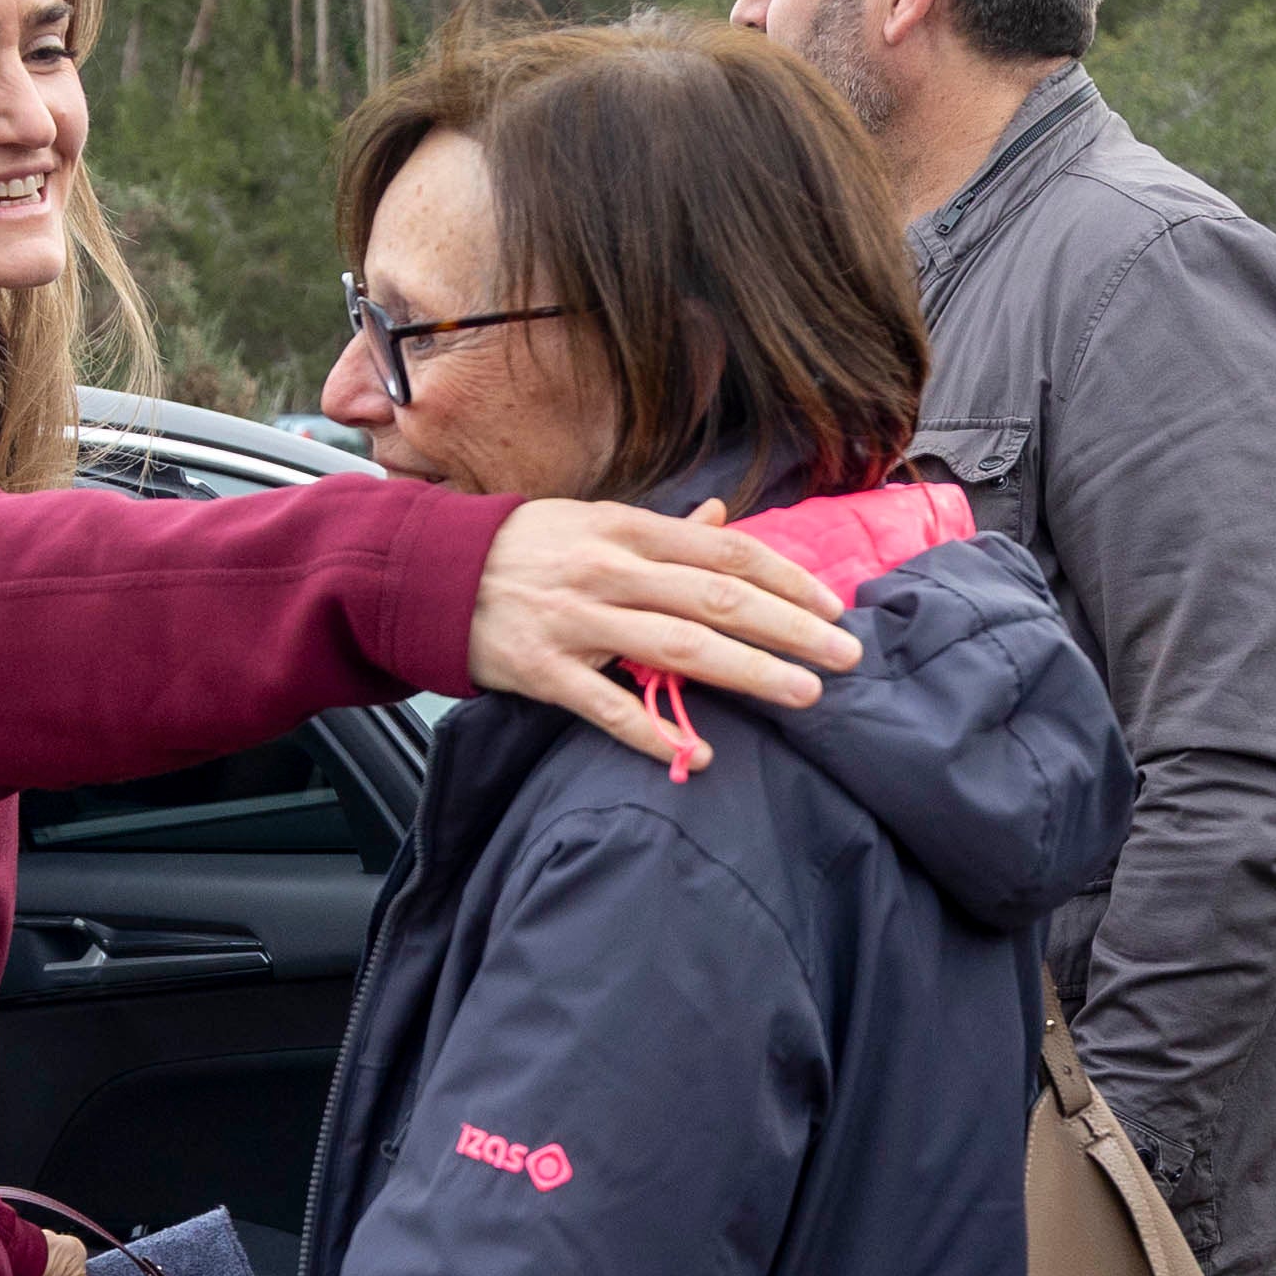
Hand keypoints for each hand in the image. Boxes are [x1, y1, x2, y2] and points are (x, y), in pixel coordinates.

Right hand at [465, 498, 861, 775]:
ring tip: (803, 693)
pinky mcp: (544, 672)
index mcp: (628, 530)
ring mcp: (577, 623)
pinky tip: (696, 754)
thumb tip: (723, 521)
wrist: (429, 573)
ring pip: (679, 648)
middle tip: (846, 655)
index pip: (727, 552)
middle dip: (791, 628)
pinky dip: (654, 732)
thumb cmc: (525, 547)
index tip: (832, 606)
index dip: (786, 579)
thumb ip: (662, 533)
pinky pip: (607, 707)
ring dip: (749, 673)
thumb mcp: (594, 522)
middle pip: (719, 600)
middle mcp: (610, 572)